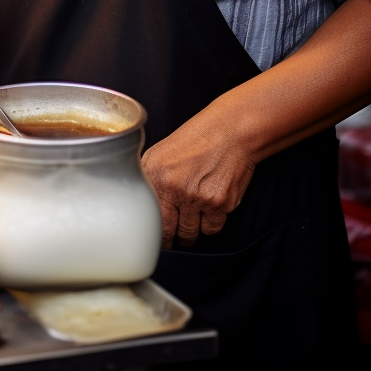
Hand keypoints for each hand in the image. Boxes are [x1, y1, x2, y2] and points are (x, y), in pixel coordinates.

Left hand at [140, 115, 255, 248]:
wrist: (230, 132)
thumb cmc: (196, 139)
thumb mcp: (160, 152)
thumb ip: (148, 177)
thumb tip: (140, 201)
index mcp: (155, 174)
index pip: (147, 217)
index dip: (151, 230)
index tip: (153, 235)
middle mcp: (175, 188)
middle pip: (168, 232)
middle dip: (170, 238)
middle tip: (171, 237)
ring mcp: (198, 198)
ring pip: (190, 234)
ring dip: (190, 232)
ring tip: (190, 219)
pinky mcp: (220, 205)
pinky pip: (211, 229)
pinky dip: (209, 224)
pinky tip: (208, 210)